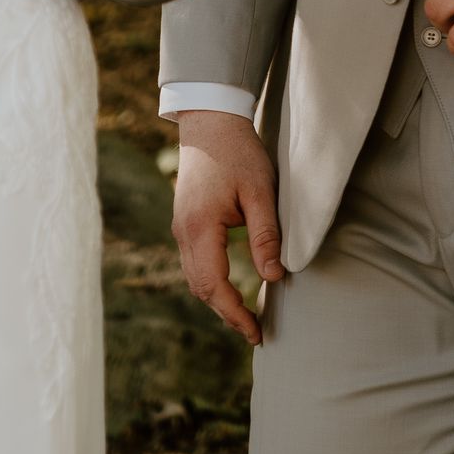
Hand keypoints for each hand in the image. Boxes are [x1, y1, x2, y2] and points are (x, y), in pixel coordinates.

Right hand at [171, 111, 283, 345]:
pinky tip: (229, 286)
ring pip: (194, 277)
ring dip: (217, 299)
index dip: (234, 314)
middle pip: (200, 288)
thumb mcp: (261, 192)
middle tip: (254, 331)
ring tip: (245, 315)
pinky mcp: (185, 221)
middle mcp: (183, 233)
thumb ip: (265, 236)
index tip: (256, 332)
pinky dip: (211, 282)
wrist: (210, 120)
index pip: (214, 286)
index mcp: (200, 228)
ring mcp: (180, 227)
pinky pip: (194, 263)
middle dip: (226, 313)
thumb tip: (273, 277)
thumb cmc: (238, 152)